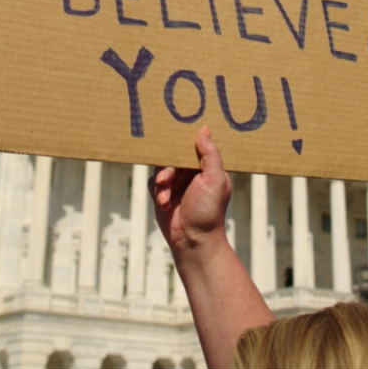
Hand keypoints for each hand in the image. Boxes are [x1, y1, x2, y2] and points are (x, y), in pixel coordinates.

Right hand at [149, 125, 231, 255]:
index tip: (173, 135)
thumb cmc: (209, 210)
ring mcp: (177, 182)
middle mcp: (191, 172)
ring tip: (165, 197)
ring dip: (162, 182)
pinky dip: (157, 193)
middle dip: (168, 168)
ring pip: (161, 169)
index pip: (193, 146)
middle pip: (173, 156)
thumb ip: (210, 154)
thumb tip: (204, 128)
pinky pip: (153, 183)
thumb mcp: (214, 179)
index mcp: (207, 166)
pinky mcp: (163, 193)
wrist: (193, 240)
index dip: (183, 142)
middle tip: (166, 179)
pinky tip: (164, 204)